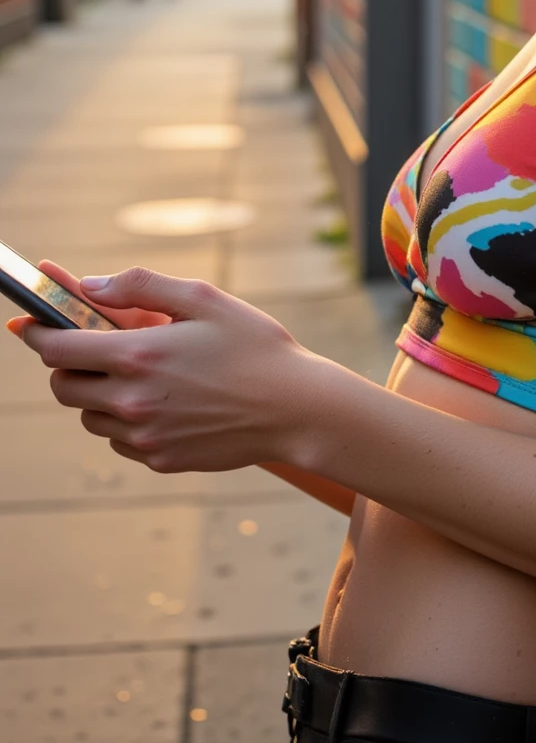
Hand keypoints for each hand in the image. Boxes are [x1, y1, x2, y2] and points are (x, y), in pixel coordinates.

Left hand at [11, 267, 312, 473]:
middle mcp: (131, 401)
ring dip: (98, 394)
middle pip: (63, 388)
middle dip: (68, 365)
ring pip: (89, 417)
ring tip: (140, 375)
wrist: (295, 409)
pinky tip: (165, 402)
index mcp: (138, 355)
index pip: (58, 349)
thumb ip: (139, 286)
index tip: (29, 324)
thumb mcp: (203, 298)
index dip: (38, 333)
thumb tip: (89, 286)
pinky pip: (120, 441)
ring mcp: (144, 436)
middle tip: (94, 349)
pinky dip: (126, 421)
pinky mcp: (160, 459)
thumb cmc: (254, 345)